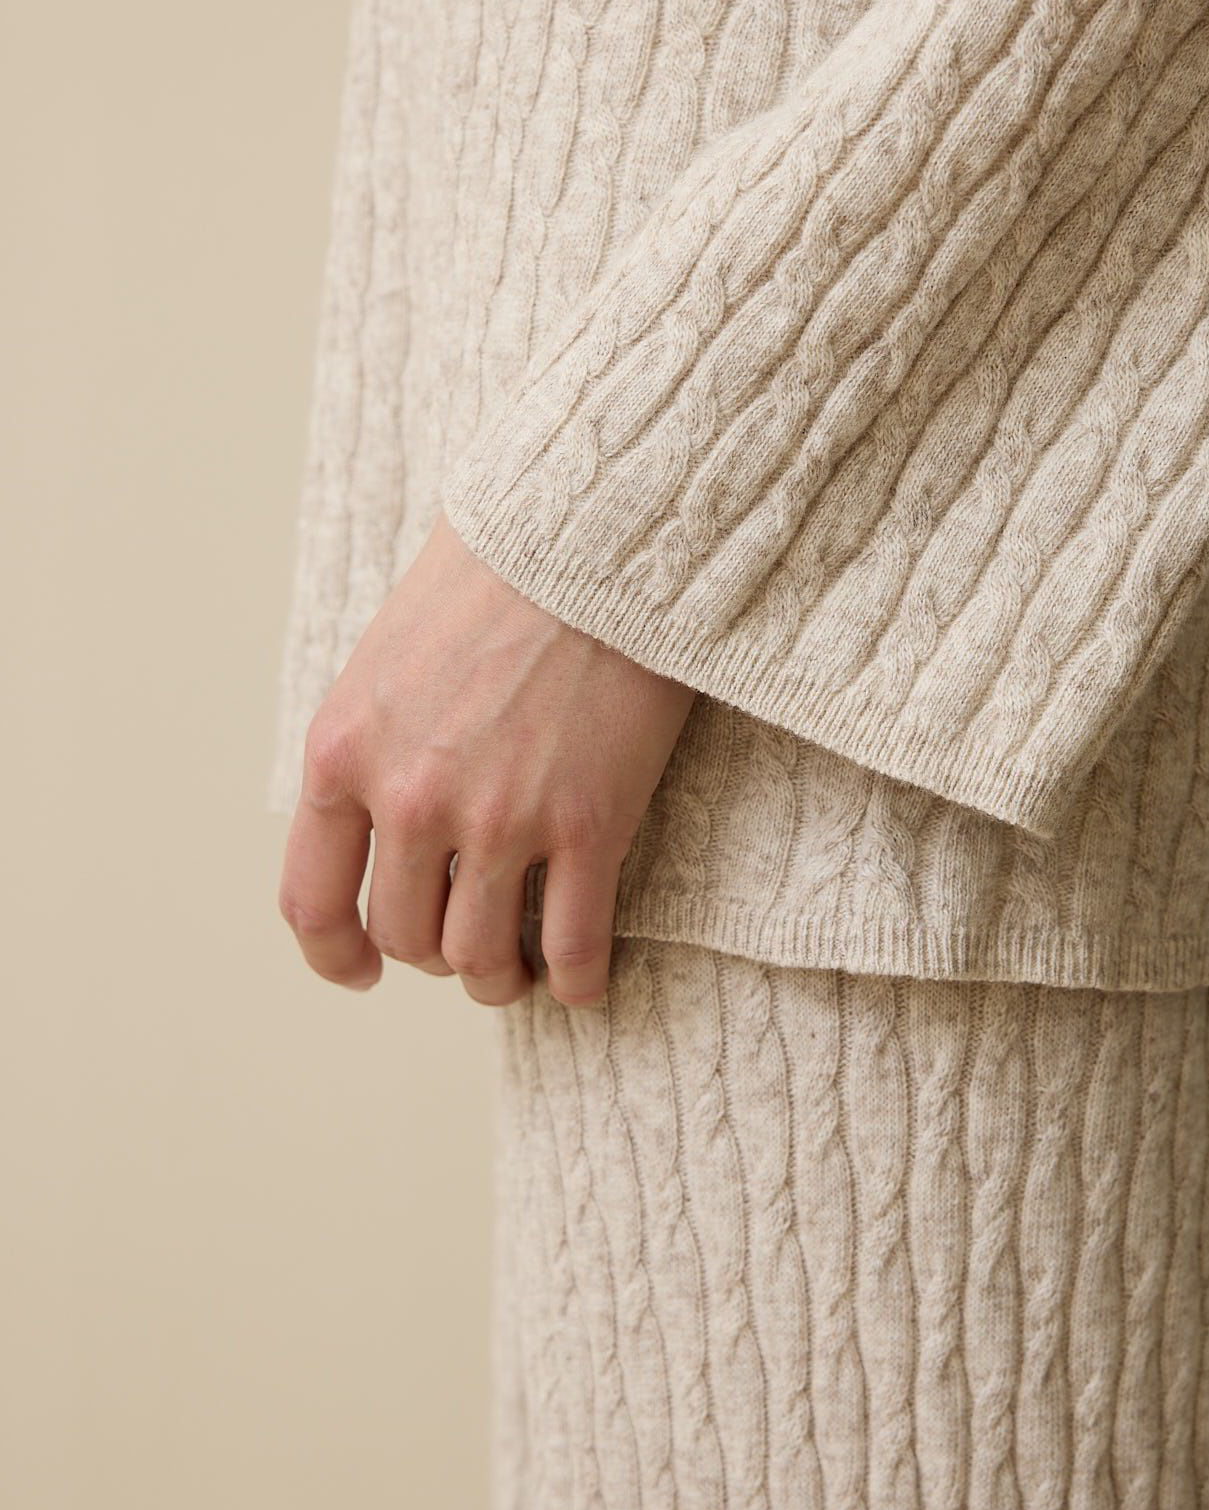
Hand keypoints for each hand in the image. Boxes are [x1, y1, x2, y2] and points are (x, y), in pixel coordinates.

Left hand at [276, 511, 696, 1006]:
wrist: (594, 528)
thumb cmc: (494, 572)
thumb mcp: (386, 656)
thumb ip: (372, 745)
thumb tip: (378, 824)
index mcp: (342, 751)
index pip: (313, 900)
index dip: (334, 956)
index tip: (360, 972)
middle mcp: (409, 798)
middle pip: (405, 936)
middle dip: (432, 954)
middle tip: (465, 943)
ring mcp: (501, 818)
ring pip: (482, 957)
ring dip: (498, 979)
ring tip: (518, 970)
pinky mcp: (591, 824)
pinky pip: (574, 946)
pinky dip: (576, 981)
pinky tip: (582, 981)